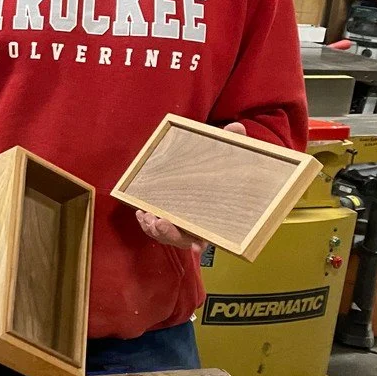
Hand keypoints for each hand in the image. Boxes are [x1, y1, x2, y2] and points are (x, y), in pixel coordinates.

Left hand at [135, 122, 246, 255]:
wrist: (209, 166)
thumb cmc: (222, 166)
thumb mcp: (228, 154)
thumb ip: (233, 143)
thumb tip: (236, 127)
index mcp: (217, 218)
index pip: (212, 236)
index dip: (202, 244)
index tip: (196, 247)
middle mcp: (199, 225)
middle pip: (183, 239)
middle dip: (170, 234)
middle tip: (160, 222)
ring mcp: (181, 223)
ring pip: (166, 234)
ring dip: (154, 229)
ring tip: (146, 215)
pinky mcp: (167, 215)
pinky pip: (156, 226)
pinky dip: (148, 222)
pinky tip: (140, 211)